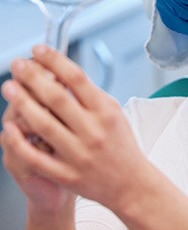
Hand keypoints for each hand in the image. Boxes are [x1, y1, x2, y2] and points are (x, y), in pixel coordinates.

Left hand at [0, 45, 150, 213]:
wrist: (129, 183)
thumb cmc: (121, 145)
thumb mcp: (114, 113)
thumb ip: (91, 95)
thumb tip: (63, 74)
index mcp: (105, 112)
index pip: (77, 79)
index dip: (55, 61)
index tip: (39, 50)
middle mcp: (92, 131)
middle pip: (57, 97)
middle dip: (33, 77)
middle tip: (18, 64)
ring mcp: (78, 153)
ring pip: (43, 124)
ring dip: (22, 103)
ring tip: (9, 87)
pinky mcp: (66, 174)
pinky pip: (36, 156)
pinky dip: (20, 141)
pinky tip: (8, 127)